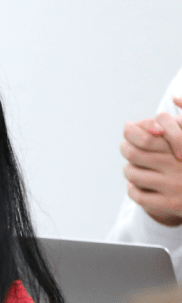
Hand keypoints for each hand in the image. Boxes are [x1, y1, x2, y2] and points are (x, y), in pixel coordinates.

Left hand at [121, 99, 181, 225]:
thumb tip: (174, 97)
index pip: (147, 137)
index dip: (133, 132)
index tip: (129, 129)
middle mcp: (178, 166)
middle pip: (134, 154)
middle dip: (126, 148)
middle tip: (125, 146)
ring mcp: (173, 187)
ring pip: (132, 173)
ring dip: (128, 168)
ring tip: (131, 165)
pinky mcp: (169, 205)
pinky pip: (137, 194)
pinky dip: (132, 187)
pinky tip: (136, 183)